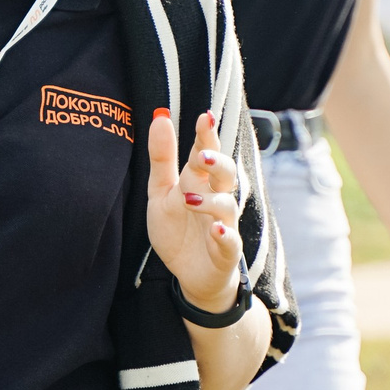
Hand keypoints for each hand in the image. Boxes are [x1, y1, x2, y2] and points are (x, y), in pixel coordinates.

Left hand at [145, 109, 241, 314]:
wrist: (188, 273)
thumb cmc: (179, 227)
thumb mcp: (161, 192)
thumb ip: (162, 157)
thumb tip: (159, 115)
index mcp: (200, 181)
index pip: (206, 153)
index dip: (207, 136)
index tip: (204, 117)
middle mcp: (216, 198)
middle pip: (225, 174)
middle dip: (216, 163)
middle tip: (200, 156)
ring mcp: (223, 225)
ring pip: (227, 206)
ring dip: (211, 201)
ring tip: (190, 199)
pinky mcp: (226, 252)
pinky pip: (231, 242)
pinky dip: (225, 235)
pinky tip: (217, 230)